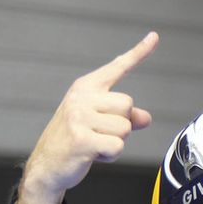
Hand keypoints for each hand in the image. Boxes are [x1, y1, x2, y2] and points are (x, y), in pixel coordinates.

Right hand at [16, 32, 159, 203]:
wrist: (47, 167)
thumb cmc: (75, 142)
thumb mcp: (100, 124)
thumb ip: (125, 118)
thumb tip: (146, 118)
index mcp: (86, 88)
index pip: (118, 67)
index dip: (139, 53)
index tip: (155, 36)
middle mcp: (82, 97)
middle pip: (128, 105)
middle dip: (122, 125)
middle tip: (99, 134)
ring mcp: (79, 117)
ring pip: (125, 128)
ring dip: (116, 142)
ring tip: (94, 145)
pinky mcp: (82, 139)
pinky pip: (118, 146)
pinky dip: (111, 156)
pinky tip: (93, 155)